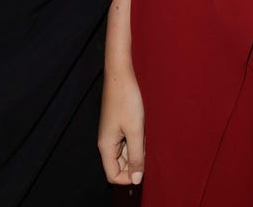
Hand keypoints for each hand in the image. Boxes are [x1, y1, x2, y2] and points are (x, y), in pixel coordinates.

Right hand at [98, 65, 144, 185]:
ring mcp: (111, 132)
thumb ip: (136, 156)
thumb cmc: (126, 100)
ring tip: (144, 133)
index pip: (113, 175)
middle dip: (135, 161)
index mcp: (106, 146)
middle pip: (119, 165)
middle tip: (146, 146)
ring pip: (124, 152)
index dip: (129, 177)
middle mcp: (106, 142)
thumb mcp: (135, 131)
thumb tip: (137, 180)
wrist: (120, 74)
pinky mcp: (117, 124)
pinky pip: (126, 140)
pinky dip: (136, 138)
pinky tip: (143, 126)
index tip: (144, 166)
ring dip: (137, 148)